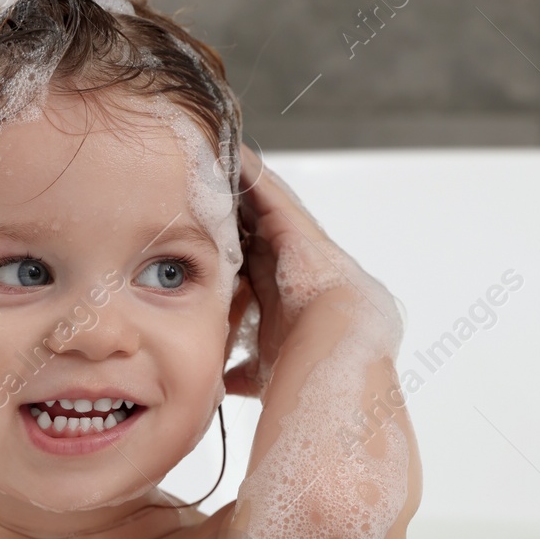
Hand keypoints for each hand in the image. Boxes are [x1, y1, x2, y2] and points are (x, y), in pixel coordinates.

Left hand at [223, 144, 351, 397]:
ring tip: (214, 162)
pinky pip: (270, 194)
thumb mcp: (267, 370)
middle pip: (260, 234)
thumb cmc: (308, 373)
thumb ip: (244, 371)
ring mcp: (303, 247)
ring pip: (265, 210)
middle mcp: (302, 269)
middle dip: (236, 217)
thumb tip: (222, 384)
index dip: (236, 255)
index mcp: (294, 301)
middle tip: (203, 193)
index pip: (259, 271)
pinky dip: (250, 175)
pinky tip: (230, 155)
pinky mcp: (299, 230)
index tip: (208, 243)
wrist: (336, 359)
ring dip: (241, 190)